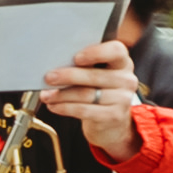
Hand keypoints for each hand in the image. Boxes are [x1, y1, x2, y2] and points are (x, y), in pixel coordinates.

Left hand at [36, 32, 145, 158]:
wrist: (110, 122)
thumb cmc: (98, 91)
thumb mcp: (96, 74)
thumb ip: (83, 65)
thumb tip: (54, 63)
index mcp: (122, 62)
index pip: (116, 51)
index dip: (96, 53)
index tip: (76, 58)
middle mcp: (126, 79)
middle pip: (95, 75)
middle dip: (67, 76)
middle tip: (48, 78)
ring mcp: (123, 99)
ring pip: (86, 94)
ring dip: (61, 94)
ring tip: (46, 95)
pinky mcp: (114, 116)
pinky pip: (84, 110)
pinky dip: (65, 107)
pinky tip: (54, 106)